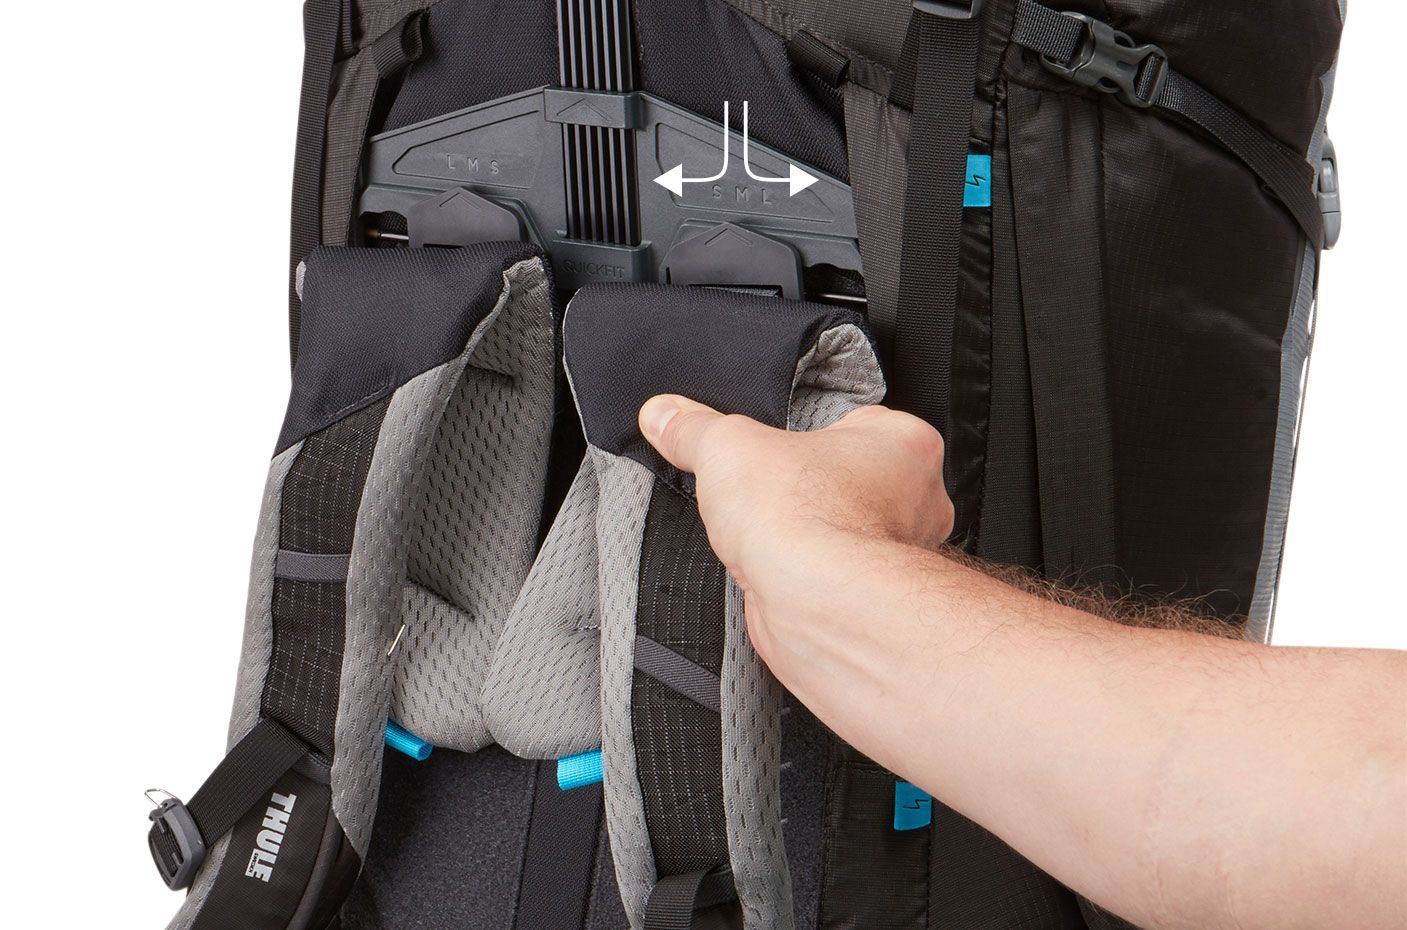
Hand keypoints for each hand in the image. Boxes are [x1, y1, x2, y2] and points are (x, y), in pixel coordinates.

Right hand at [638, 394, 953, 664]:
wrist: (816, 602)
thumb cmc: (807, 518)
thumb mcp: (726, 446)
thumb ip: (694, 428)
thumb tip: (664, 415)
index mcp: (906, 443)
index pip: (863, 422)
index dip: (816, 433)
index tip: (784, 445)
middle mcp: (918, 499)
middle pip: (858, 480)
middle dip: (815, 488)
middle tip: (775, 491)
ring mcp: (900, 555)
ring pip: (850, 533)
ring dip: (813, 536)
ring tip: (772, 533)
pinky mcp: (873, 600)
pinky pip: (838, 578)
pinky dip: (809, 577)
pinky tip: (779, 572)